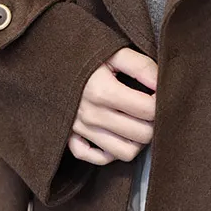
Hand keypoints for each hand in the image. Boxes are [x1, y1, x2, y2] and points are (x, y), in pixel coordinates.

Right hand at [69, 47, 157, 164]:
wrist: (47, 58)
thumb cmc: (83, 54)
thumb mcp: (113, 51)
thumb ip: (141, 66)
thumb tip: (163, 84)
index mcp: (102, 91)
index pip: (148, 110)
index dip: (161, 102)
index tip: (158, 94)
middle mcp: (91, 115)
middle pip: (141, 135)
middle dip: (153, 123)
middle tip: (151, 109)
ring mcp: (80, 130)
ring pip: (124, 152)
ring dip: (137, 141)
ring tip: (137, 123)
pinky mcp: (69, 139)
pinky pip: (98, 159)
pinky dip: (111, 152)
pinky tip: (117, 136)